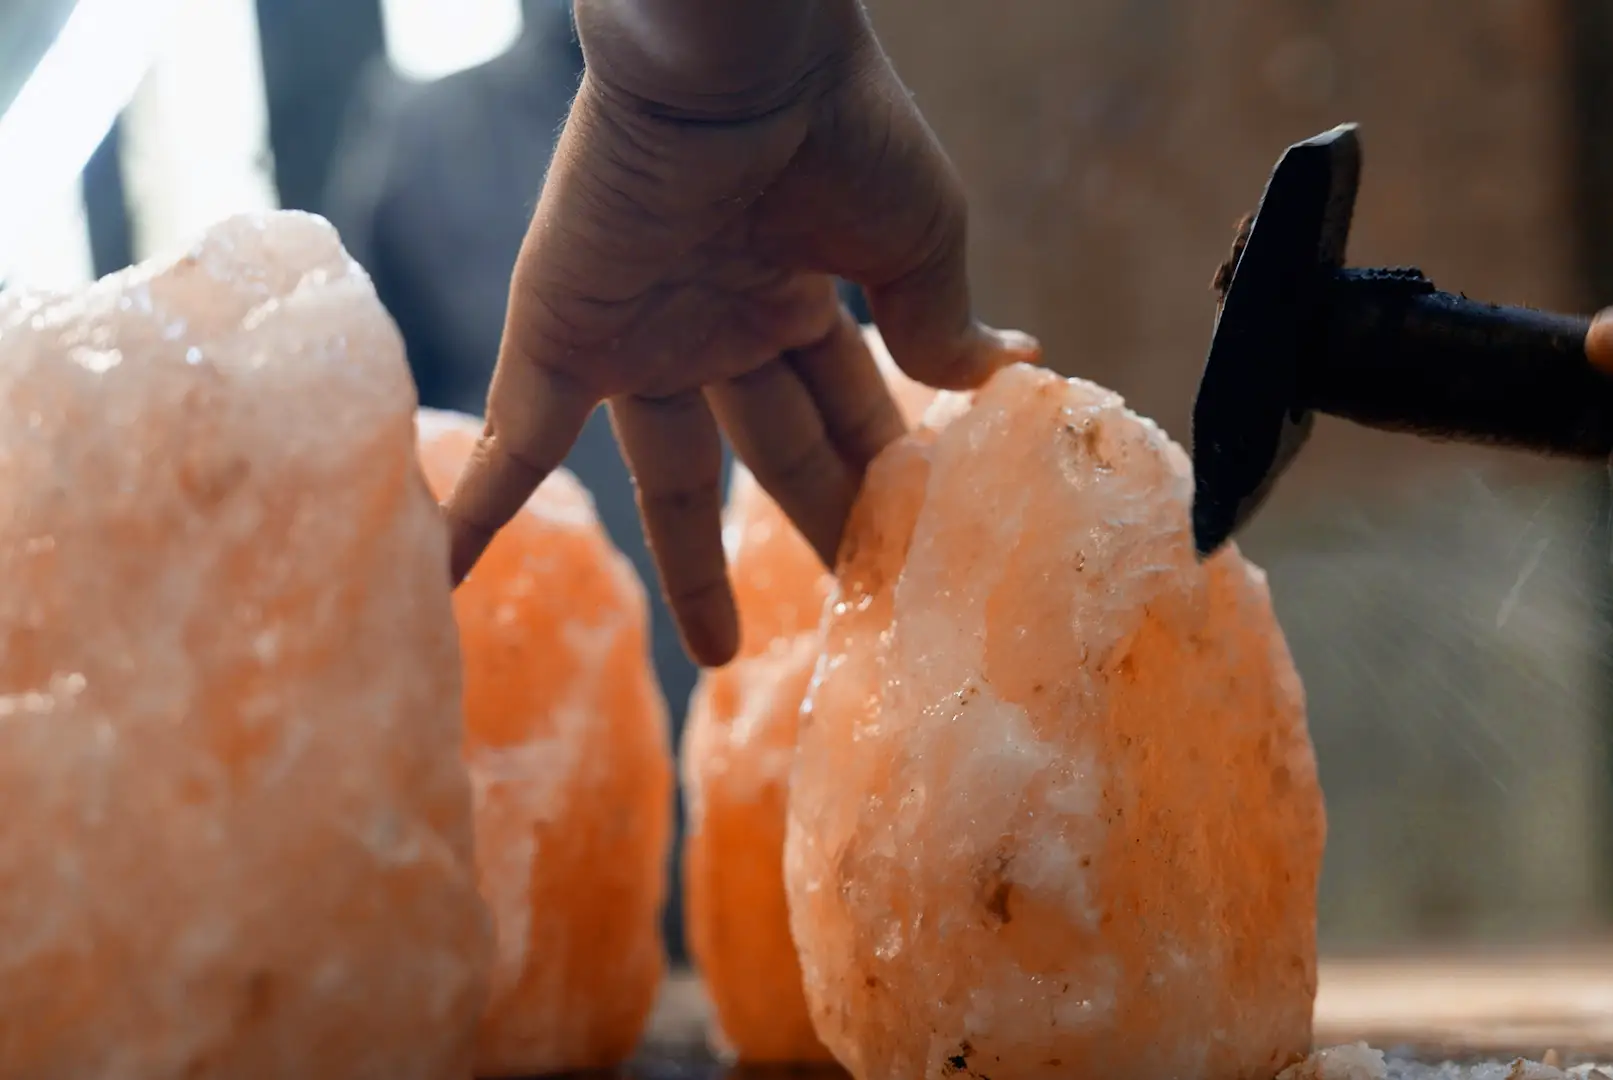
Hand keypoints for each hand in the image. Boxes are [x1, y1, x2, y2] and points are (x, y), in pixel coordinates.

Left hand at [440, 0, 1036, 665]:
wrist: (743, 57)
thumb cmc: (841, 127)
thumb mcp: (919, 238)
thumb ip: (939, 324)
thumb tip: (995, 382)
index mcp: (801, 294)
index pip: (850, 412)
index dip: (882, 482)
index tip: (915, 555)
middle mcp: (720, 322)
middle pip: (772, 455)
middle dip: (812, 530)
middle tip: (854, 614)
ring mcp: (641, 334)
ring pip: (669, 474)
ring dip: (688, 564)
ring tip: (720, 653)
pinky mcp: (562, 335)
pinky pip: (515, 441)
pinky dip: (480, 512)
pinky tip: (453, 580)